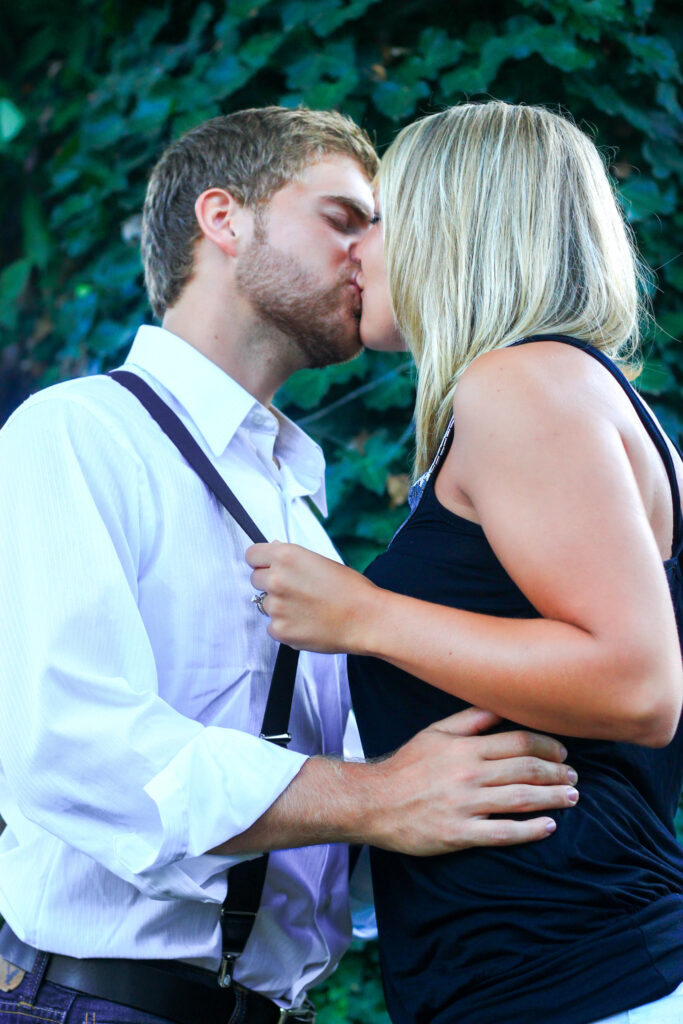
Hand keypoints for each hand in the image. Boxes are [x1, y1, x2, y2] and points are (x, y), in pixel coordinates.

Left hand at [246, 541, 376, 652]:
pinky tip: (307, 623)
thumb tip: (274, 555)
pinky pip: (273, 627)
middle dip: (270, 584)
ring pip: (265, 605)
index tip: (267, 567)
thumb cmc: (351, 589)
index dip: (261, 562)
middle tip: (295, 591)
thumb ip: (292, 559)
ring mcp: (276, 607)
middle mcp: (276, 579)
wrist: (366, 618)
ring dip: (280, 607)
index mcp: (286, 556)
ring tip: (307, 609)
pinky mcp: (279, 630)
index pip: (252, 555)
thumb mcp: (320, 561)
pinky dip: (286, 626)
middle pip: (255, 580)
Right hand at [362, 707, 577, 854]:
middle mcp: (468, 774)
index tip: (562, 752)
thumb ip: (469, 720)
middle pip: (525, 769)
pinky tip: (549, 827)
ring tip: (572, 798)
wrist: (372, 802)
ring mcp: (464, 805)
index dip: (547, 746)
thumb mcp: (434, 733)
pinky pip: (502, 833)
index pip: (518, 742)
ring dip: (552, 798)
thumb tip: (501, 707)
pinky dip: (530, 830)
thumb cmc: (406, 767)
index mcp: (465, 748)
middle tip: (575, 777)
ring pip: (520, 799)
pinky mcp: (458, 834)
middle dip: (556, 772)